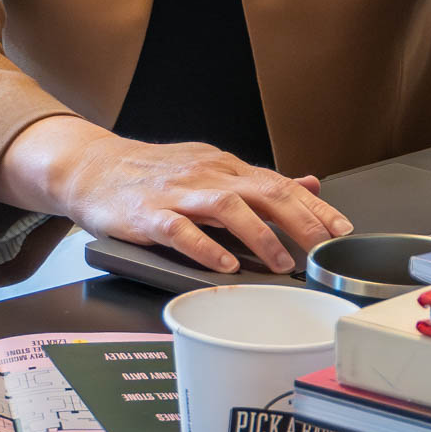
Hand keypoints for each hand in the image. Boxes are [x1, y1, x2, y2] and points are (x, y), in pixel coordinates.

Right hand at [64, 135, 351, 273]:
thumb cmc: (149, 174)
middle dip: (299, 221)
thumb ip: (256, 180)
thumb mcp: (208, 167)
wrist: (89, 167)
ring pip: (226, 207)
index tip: (342, 231)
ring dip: (259, 236)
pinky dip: (205, 248)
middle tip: (323, 250)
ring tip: (280, 264)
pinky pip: (179, 231)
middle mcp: (204, 175)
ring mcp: (175, 194)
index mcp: (221, 166)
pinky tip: (224, 265)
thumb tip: (308, 184)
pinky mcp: (146, 215)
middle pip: (261, 191)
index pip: (278, 183)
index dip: (314, 207)